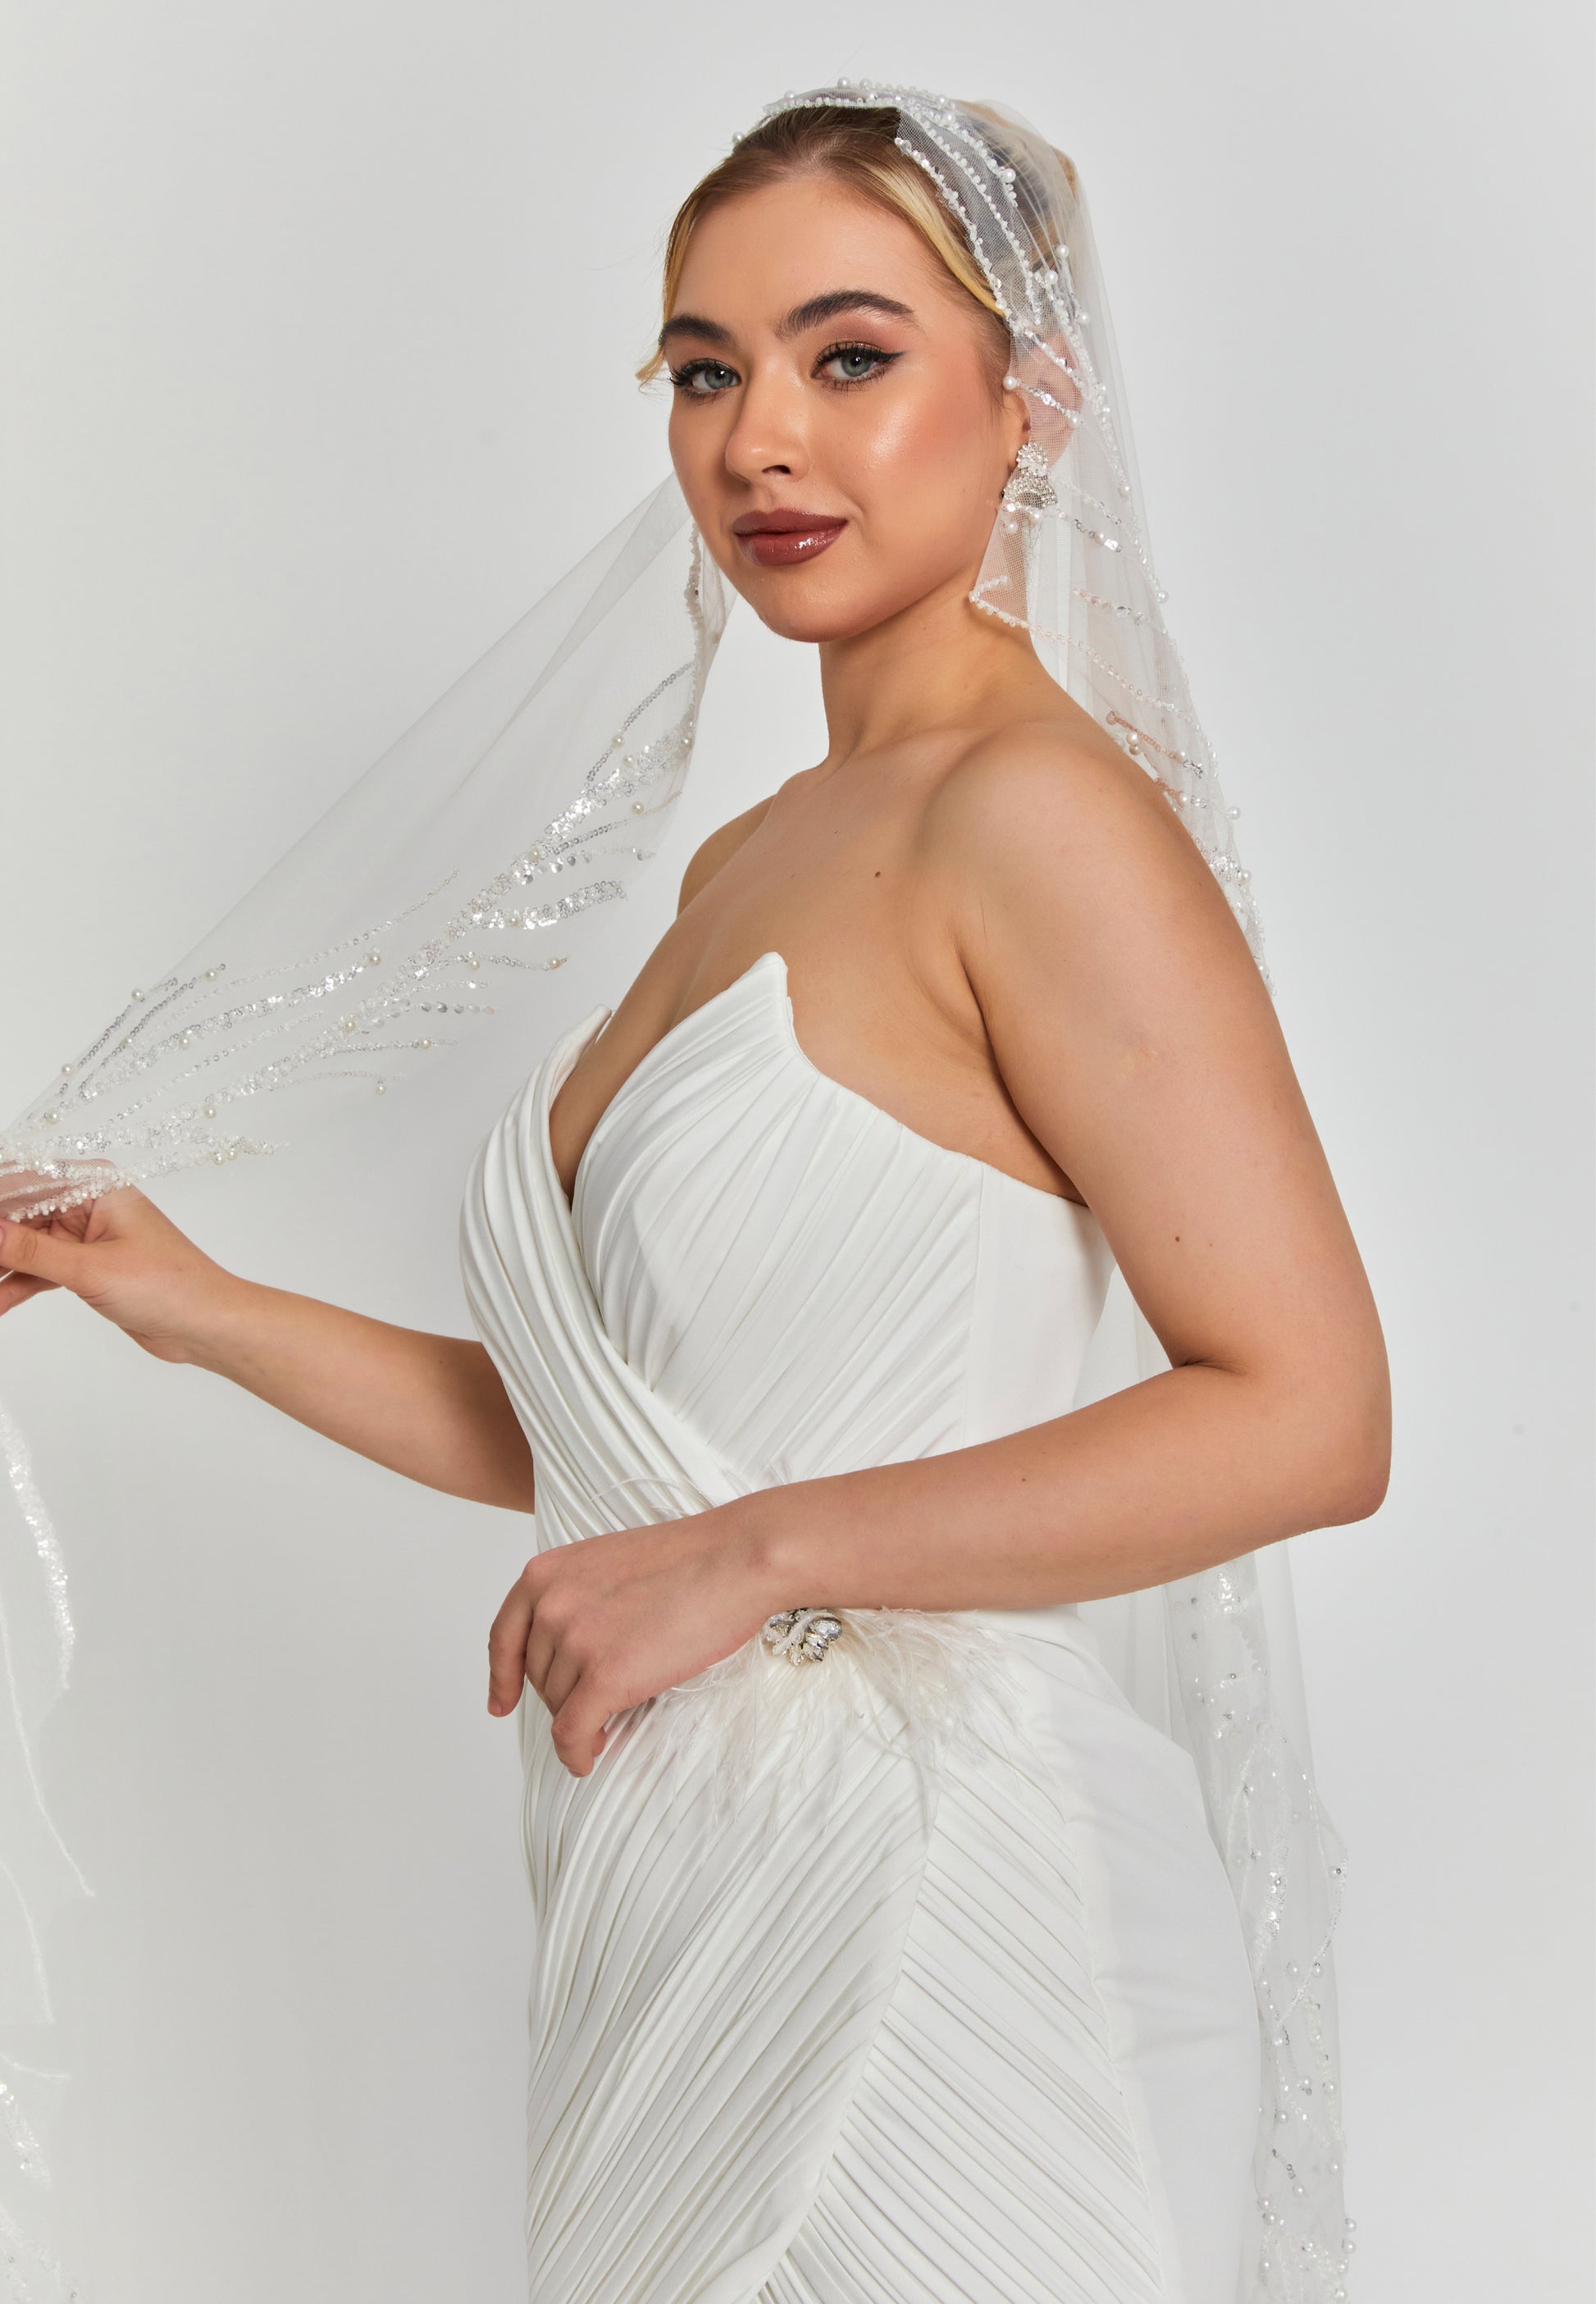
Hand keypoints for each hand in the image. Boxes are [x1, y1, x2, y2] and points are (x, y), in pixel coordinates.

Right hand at [0, 1182, 236, 1361]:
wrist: (205, 1325)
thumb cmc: (168, 1286)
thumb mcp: (90, 1269)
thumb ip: (31, 1251)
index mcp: (94, 1185)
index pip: (22, 1181)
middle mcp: (86, 1204)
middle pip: (17, 1213)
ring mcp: (83, 1236)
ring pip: (23, 1245)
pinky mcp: (84, 1268)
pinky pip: (37, 1271)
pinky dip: (14, 1286)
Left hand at [486, 1507, 778, 1777]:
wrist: (732, 1560)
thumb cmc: (690, 1559)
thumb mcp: (609, 1562)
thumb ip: (577, 1597)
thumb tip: (570, 1648)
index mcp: (546, 1573)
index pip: (504, 1636)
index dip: (502, 1677)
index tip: (501, 1703)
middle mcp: (551, 1604)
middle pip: (539, 1677)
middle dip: (564, 1697)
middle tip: (596, 1705)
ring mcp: (575, 1640)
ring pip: (559, 1707)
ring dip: (580, 1722)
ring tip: (610, 1722)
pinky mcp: (605, 1676)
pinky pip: (572, 1733)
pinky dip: (576, 1754)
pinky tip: (588, 1759)